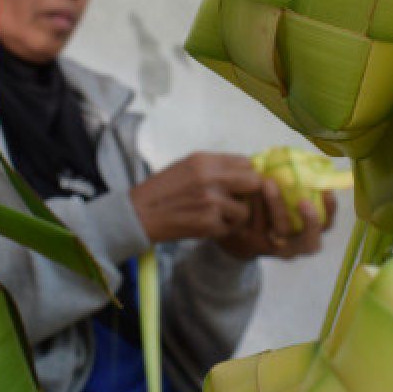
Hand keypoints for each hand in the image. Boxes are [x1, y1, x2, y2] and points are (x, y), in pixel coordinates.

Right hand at [130, 153, 263, 243]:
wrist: (139, 215)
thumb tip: (243, 169)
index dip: (245, 174)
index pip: (245, 162)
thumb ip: (214, 167)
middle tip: (236, 200)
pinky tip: (206, 226)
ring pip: (244, 210)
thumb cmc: (161, 191)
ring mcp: (211, 201)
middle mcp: (210, 178)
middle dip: (248, 193)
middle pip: (253, 182)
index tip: (239, 183)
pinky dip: (221, 230)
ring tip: (217, 217)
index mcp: (204, 161)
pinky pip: (230, 228)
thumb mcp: (186, 167)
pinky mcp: (208, 223)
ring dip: (234, 217)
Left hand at [216, 179, 337, 259]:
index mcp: (308, 235)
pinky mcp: (251, 244)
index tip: (326, 190)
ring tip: (267, 182)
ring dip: (276, 204)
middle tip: (303, 201)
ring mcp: (273, 248)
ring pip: (280, 229)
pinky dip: (255, 205)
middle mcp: (294, 247)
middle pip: (310, 243)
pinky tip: (249, 188)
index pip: (326, 226)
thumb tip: (303, 158)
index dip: (330, 210)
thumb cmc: (268, 212)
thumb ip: (295, 191)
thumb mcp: (285, 205)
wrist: (237, 236)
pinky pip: (257, 225)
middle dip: (310, 221)